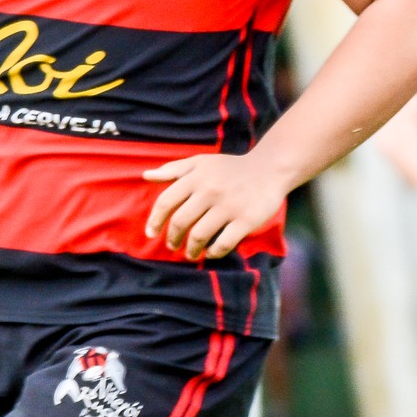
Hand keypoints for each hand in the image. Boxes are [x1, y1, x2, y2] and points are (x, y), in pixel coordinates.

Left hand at [143, 154, 296, 260]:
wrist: (270, 168)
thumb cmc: (230, 168)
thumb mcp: (201, 162)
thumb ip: (173, 169)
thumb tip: (146, 175)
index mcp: (196, 178)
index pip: (166, 202)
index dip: (155, 220)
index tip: (151, 233)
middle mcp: (210, 191)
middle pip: (180, 222)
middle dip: (172, 238)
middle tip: (172, 246)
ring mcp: (229, 206)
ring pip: (200, 235)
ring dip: (191, 249)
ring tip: (191, 253)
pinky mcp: (247, 219)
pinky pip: (224, 243)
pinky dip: (214, 252)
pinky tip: (211, 253)